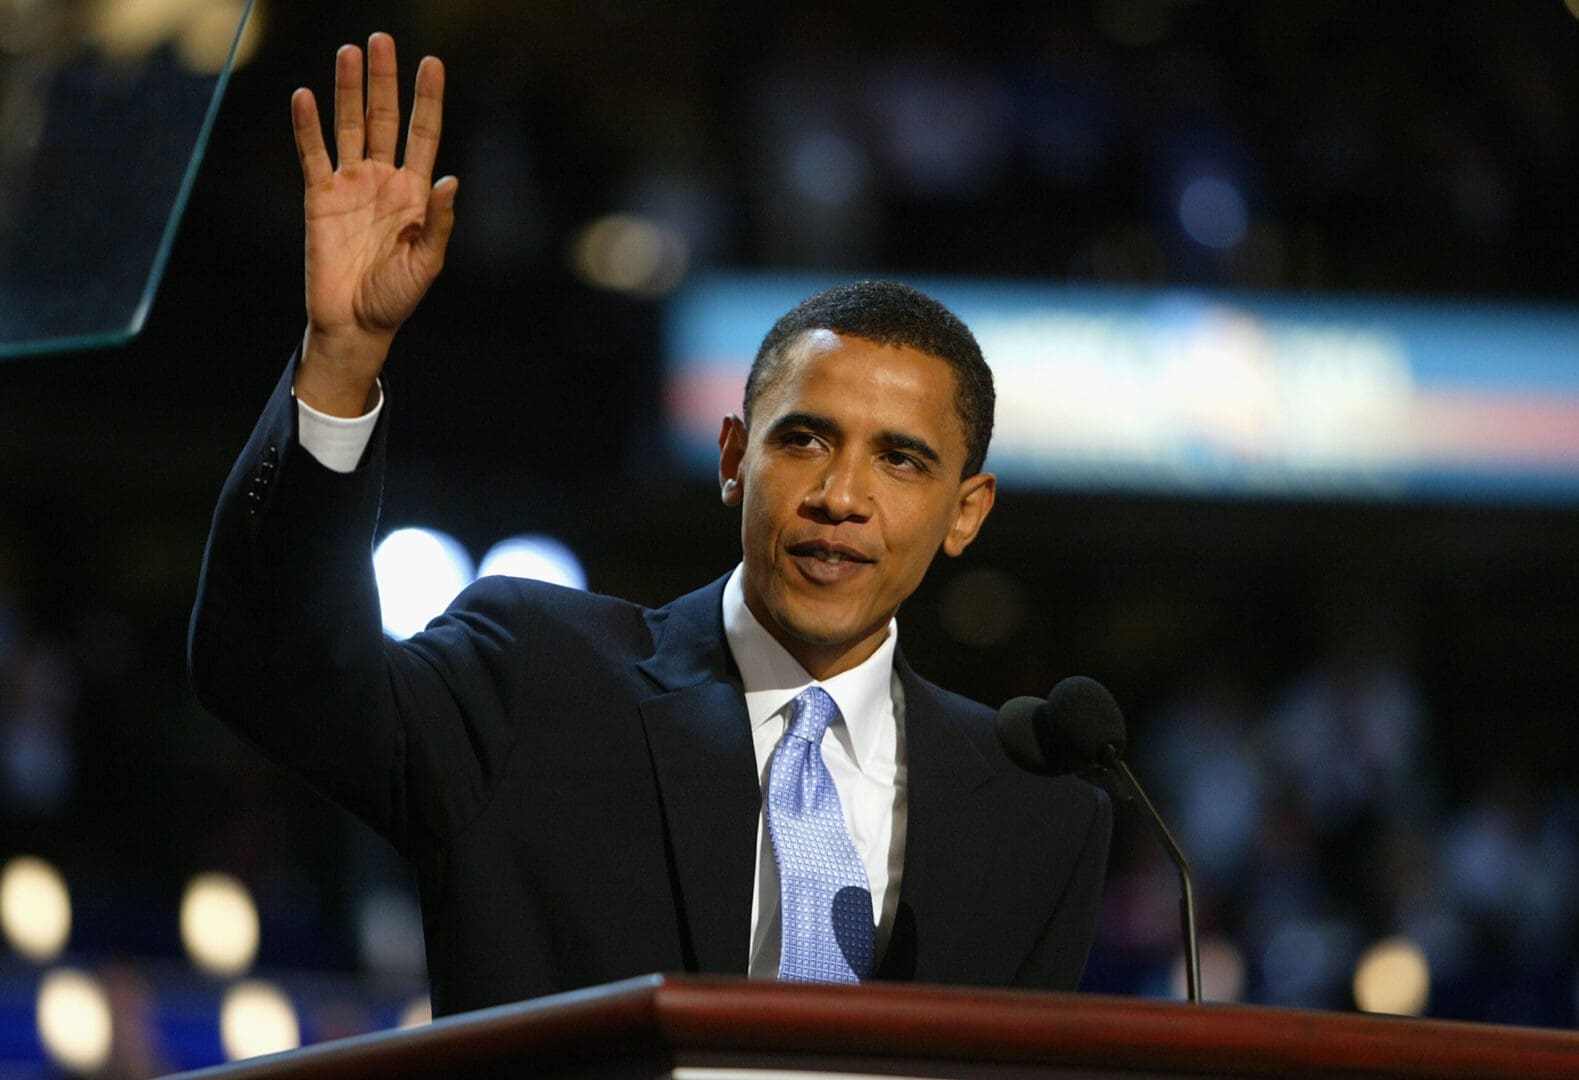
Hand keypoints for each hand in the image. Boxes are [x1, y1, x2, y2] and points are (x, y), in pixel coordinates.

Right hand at [291, 33, 455, 415]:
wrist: (355, 323)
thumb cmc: (396, 298)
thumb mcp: (427, 263)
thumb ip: (438, 222)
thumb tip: (451, 180)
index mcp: (416, 193)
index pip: (424, 133)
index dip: (427, 99)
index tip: (432, 63)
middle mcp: (384, 180)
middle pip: (384, 118)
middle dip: (384, 80)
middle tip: (382, 39)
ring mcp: (351, 185)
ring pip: (348, 126)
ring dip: (347, 90)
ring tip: (348, 53)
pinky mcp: (320, 198)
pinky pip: (313, 154)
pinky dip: (308, 126)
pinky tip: (305, 97)